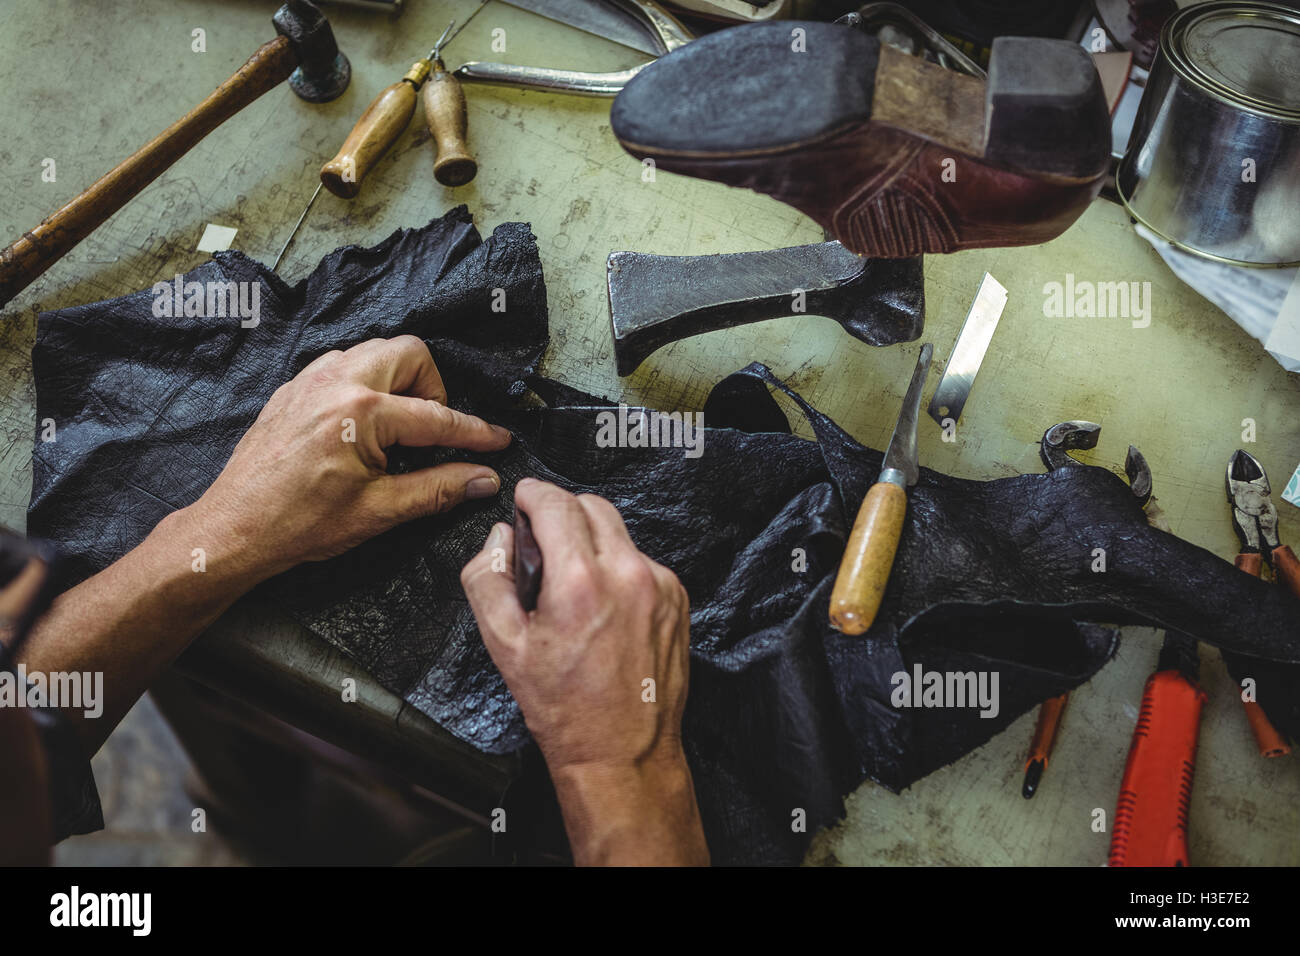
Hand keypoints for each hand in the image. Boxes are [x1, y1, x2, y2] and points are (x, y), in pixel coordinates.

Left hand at [190, 335, 510, 581]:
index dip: (475, 433)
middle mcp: (337, 382)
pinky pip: (342, 365)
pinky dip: (364, 384)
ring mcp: (311, 380)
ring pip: (375, 351)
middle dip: (432, 388)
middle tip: (431, 431)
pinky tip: (362, 426)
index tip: (498, 441)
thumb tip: (482, 479)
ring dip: (397, 381)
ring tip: (397, 428)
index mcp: (361, 413)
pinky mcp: (293, 388)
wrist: (235, 528)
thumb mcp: (379, 511)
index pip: (438, 417)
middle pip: (410, 353)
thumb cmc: (300, 524)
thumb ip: (438, 489)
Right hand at [461, 478, 707, 864]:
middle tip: (542, 542)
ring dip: (591, 541)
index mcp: (580, 581)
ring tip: (573, 584)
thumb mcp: (502, 644)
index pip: (555, 502)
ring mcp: (659, 585)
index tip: (523, 498)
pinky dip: (618, 568)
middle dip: (561, 512)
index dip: (532, 494)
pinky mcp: (677, 598)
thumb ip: (488, 577)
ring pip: (619, 532)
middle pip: (591, 505)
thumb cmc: (564, 707)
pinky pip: (641, 560)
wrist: (622, 751)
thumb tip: (499, 536)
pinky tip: (603, 604)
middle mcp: (627, 574)